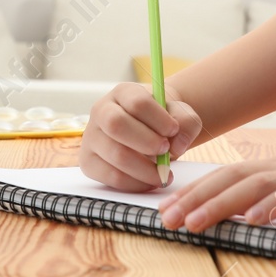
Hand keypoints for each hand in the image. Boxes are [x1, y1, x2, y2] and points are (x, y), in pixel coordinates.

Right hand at [81, 82, 202, 191]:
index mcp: (123, 92)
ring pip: (115, 154)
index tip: (174, 130)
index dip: (158, 119)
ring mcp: (91, 137)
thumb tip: (176, 146)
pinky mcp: (89, 161)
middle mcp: (101, 111)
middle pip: (116, 124)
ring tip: (163, 173)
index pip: (137, 102)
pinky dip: (135, 183)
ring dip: (145, 169)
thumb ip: (186, 123)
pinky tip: (149, 181)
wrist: (149, 133)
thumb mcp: (180, 114)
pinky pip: (111, 177)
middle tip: (165, 151)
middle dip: (146, 142)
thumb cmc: (163, 121)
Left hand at [155, 154, 275, 233]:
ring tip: (194, 222)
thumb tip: (249, 218)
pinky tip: (251, 220)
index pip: (228, 177)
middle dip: (194, 198)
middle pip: (231, 177)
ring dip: (220, 204)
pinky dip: (270, 207)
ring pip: (254, 186)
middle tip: (165, 219)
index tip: (168, 210)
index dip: (195, 191)